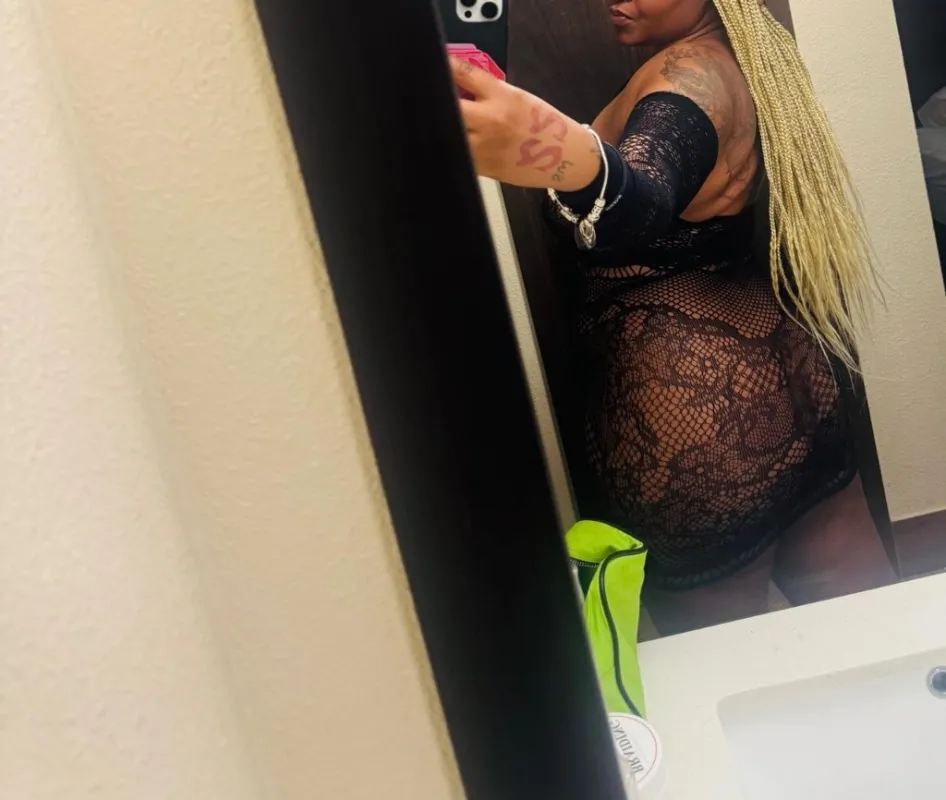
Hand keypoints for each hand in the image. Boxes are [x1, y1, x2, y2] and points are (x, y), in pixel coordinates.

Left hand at [449, 57, 599, 190]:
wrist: (562, 156)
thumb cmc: (541, 124)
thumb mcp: (517, 97)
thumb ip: (487, 91)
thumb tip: (456, 87)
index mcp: (502, 96)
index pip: (464, 74)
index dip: (445, 67)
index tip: (436, 66)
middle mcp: (490, 120)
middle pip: (450, 107)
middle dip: (440, 101)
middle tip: (435, 100)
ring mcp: (484, 146)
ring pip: (449, 134)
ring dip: (443, 127)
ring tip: (443, 124)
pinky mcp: (481, 168)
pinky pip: (457, 154)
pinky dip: (452, 146)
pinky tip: (453, 142)